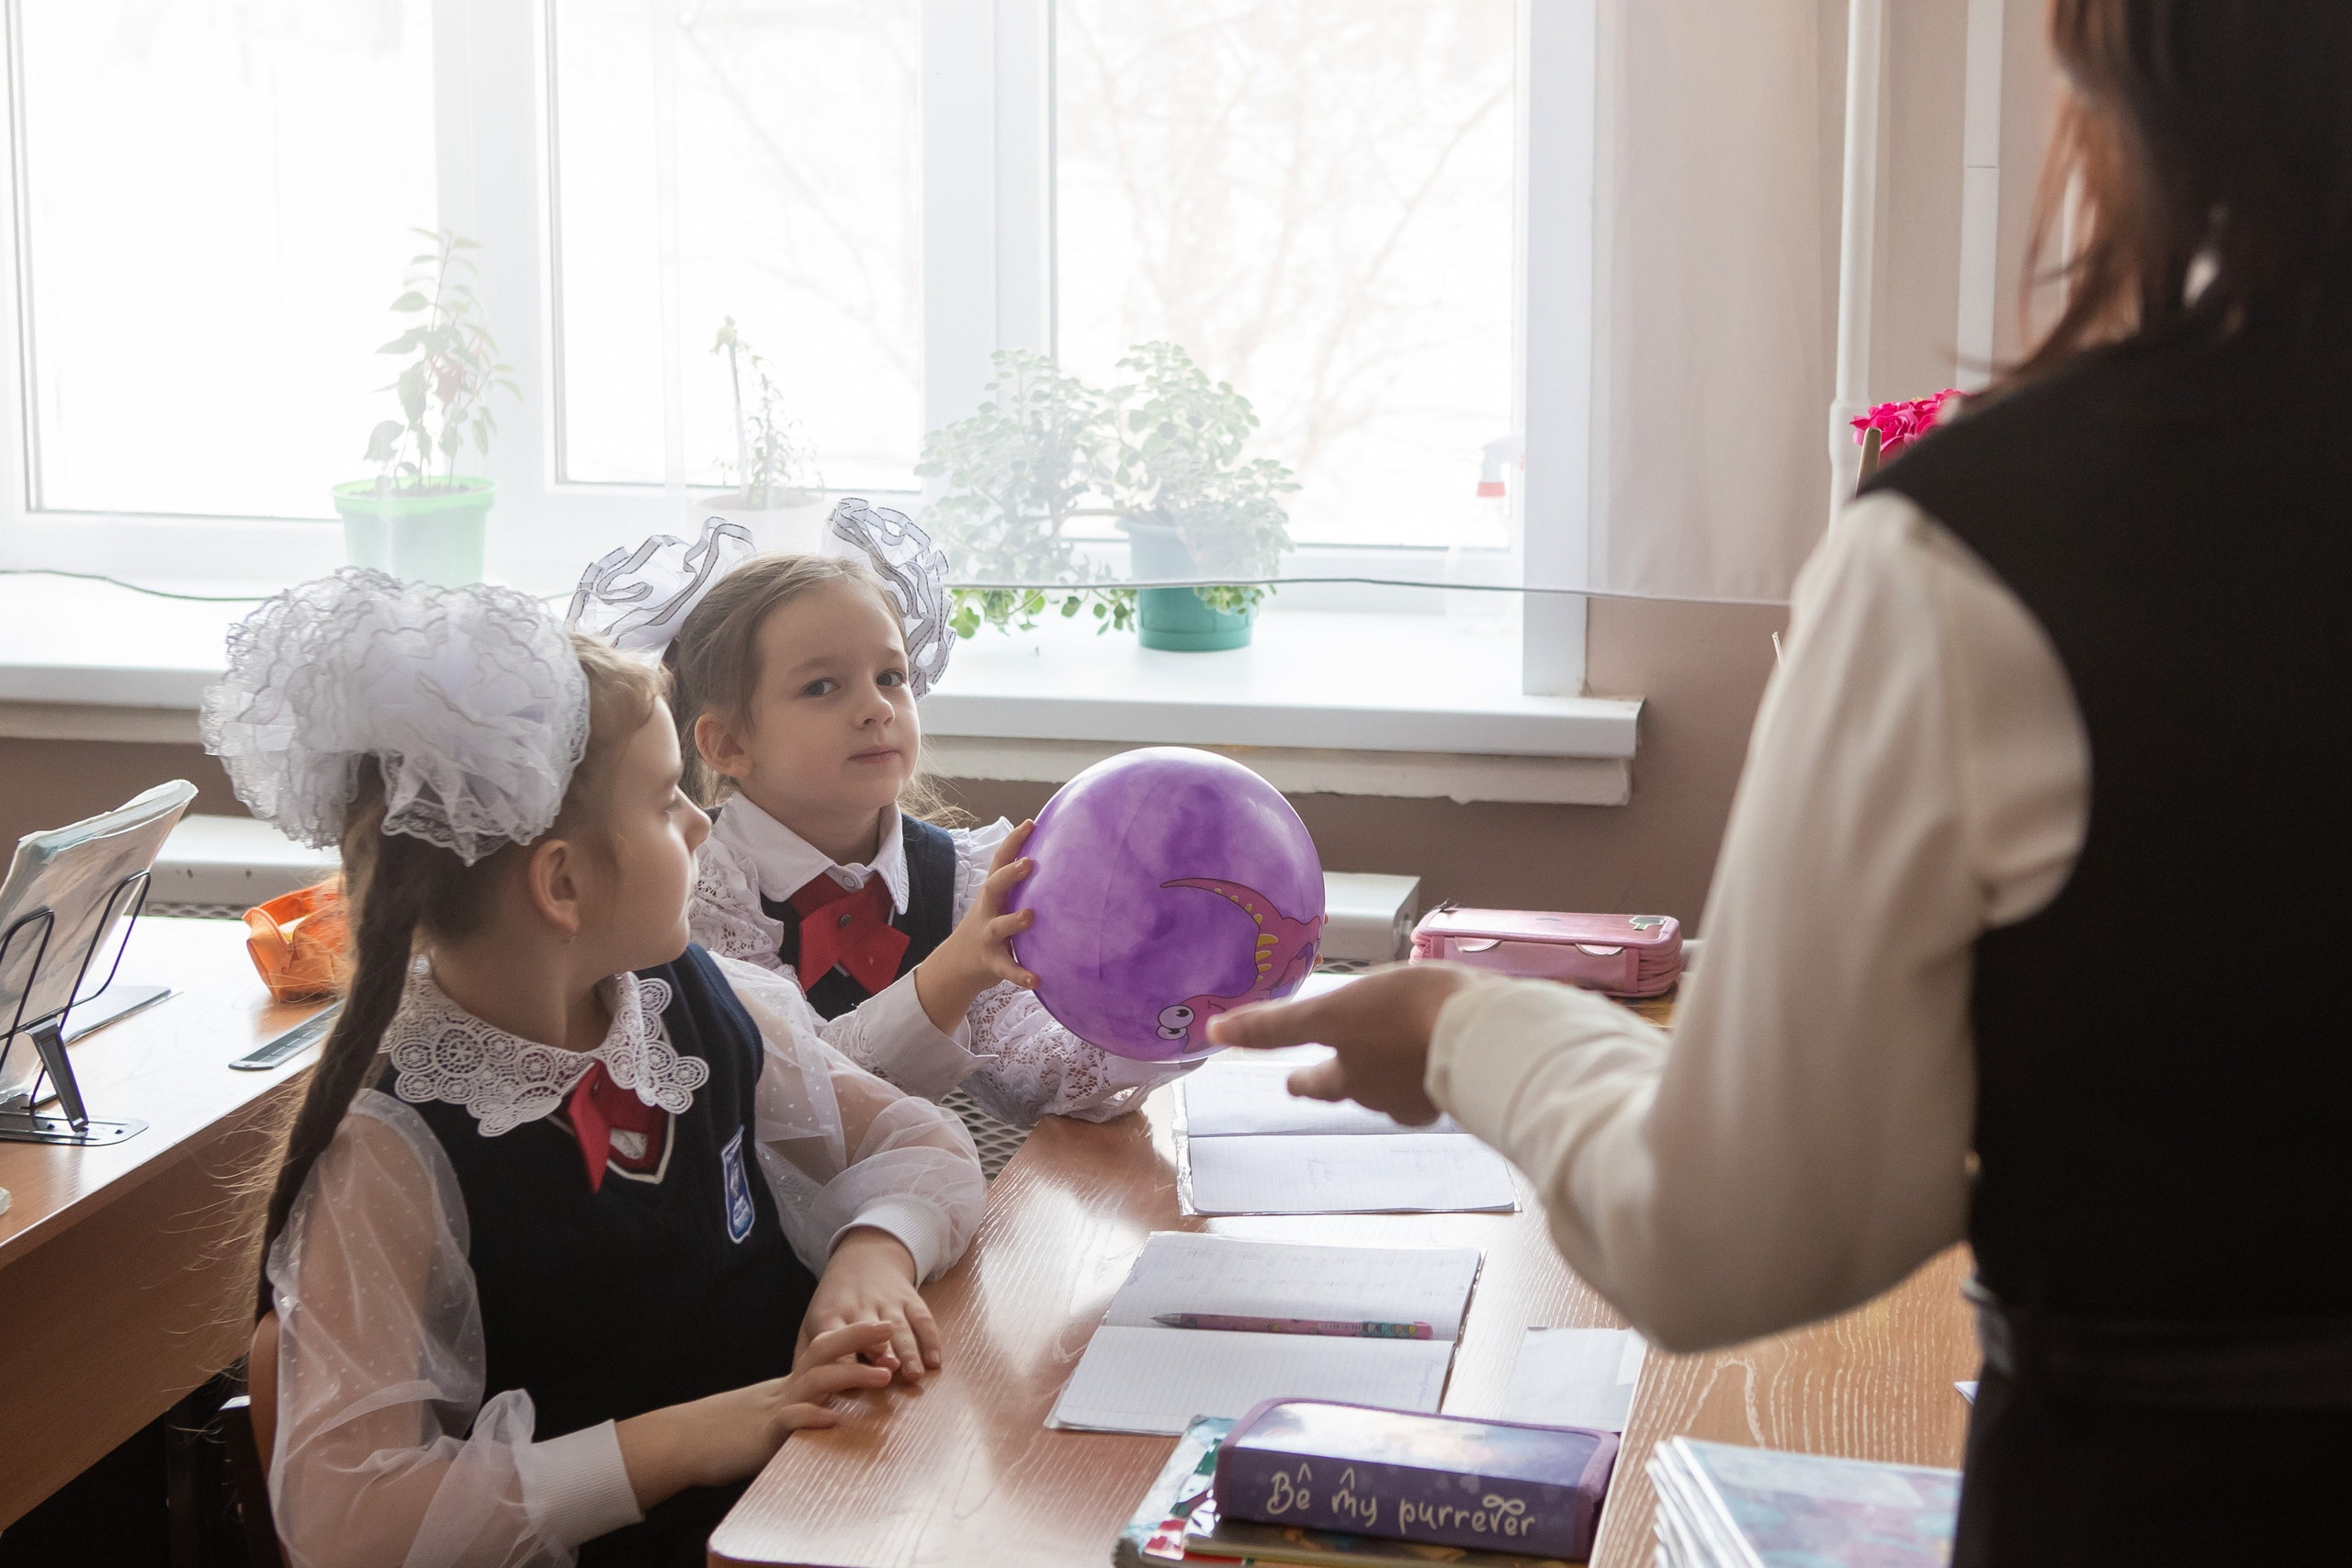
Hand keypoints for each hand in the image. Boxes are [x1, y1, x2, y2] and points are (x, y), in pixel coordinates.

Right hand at [614, 1321, 896, 1507]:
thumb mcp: (773, 1415)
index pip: (825, 1350)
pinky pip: (790, 1421)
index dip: (855, 1335)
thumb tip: (831, 1409)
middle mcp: (785, 1389)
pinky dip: (811, 1417)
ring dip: (851, 1375)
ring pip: (816, 1381)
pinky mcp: (763, 1434)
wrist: (685, 1441)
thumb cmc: (729, 1431)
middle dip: (858, 1336)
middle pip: (824, 1350)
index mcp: (790, 1384)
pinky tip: (833, 1419)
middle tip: (891, 1326)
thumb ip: (800, 1408)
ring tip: (882, 1374)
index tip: (886, 1324)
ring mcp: (774, 1408)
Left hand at [800, 1227, 940, 1383]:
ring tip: (914, 1374)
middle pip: (869, 1330)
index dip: (844, 1359)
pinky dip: (931, 1340)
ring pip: (899, 1326)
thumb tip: (797, 1395)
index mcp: (831, 1315)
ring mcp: (888, 1302)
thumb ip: (804, 1356)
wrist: (864, 1258)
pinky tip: (935, 1362)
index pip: (834, 1337)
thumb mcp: (813, 1322)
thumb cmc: (835, 1303)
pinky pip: (923, 1318)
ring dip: (908, 1350)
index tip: (852, 1381)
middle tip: (889, 1371)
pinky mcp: (910, 1298)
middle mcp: (860, 1307)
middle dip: (879, 1350)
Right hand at [912, 821, 1038, 1032]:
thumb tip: (1055, 862)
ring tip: (1030, 916)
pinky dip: (1020, 973)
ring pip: (998, 927)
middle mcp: (987, 912)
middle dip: (1009, 875)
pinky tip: (1036, 979)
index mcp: (992, 895)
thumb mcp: (998, 904)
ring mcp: (987, 937)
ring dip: (1013, 921)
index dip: (1013, 841)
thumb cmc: (987, 927)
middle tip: (1029, 863)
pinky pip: (1006, 968)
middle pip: (993, 887)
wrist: (956, 966)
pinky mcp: (991, 963)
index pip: (1000, 862)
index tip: (1031, 823)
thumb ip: (1017, 887)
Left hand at [1205, 963, 1484, 1125]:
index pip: (1315, 1084)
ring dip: (1389, 1077)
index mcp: (1350, 1078)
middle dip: (1346, 1081)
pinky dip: (1428, 1069)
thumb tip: (1214, 1032)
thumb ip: (1273, 1026)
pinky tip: (1438, 1058)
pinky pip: (1436, 1079)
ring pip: (1397, 1089)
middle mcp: (1385, 1095)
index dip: (1301, 1081)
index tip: (1291, 1082)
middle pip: (1357, 1090)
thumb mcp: (1328, 1013)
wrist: (1479, 1030)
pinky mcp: (1462, 1081)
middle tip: (1339, 1074)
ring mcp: (1427, 1093)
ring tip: (1391, 1061)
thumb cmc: (1401, 1016)